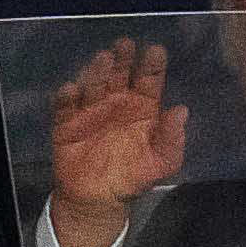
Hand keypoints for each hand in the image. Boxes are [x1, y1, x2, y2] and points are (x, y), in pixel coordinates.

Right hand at [47, 38, 186, 246]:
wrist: (99, 200)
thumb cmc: (134, 176)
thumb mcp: (162, 163)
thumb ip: (173, 139)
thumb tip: (181, 111)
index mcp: (143, 106)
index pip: (149, 79)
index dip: (152, 65)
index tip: (155, 51)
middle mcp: (116, 101)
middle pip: (119, 74)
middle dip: (122, 59)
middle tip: (124, 45)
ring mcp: (90, 110)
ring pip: (93, 84)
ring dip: (97, 71)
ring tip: (102, 61)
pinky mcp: (66, 124)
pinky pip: (64, 108)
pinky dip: (65, 98)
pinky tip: (70, 90)